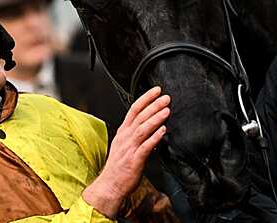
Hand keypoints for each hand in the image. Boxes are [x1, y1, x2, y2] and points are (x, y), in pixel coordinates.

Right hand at [82, 87, 169, 216]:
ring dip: (155, 118)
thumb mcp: (125, 146)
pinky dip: (154, 137)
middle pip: (139, 117)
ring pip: (142, 129)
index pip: (133, 110)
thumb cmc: (118, 167)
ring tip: (166, 110)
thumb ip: (137, 136)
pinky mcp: (134, 160)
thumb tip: (153, 128)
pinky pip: (145, 146)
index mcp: (123, 132)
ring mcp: (129, 148)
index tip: (156, 91)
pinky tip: (163, 131)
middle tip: (165, 97)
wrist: (110, 185)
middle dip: (153, 105)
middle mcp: (125, 137)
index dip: (145, 99)